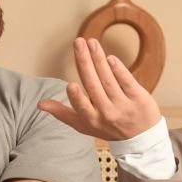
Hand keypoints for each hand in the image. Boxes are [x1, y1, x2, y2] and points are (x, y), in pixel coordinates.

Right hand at [36, 37, 161, 140]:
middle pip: (94, 86)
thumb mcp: (84, 125)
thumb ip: (62, 113)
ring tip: (91, 42)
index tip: (71, 85)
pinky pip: (128, 82)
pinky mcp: (140, 99)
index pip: (83, 108)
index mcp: (92, 119)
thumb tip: (39, 104)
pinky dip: (119, 70)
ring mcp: (125, 106)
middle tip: (78, 42)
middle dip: (85, 63)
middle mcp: (108, 114)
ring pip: (109, 80)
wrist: (142, 139)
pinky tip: (111, 58)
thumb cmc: (108, 128)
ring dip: (99, 59)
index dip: (77, 98)